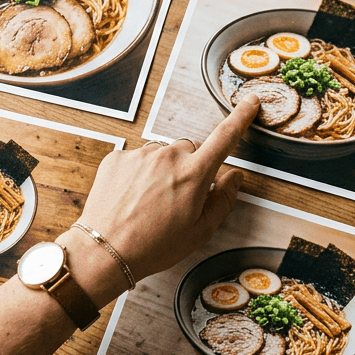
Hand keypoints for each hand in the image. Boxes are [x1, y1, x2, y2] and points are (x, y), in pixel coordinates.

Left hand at [69, 96, 258, 290]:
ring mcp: (140, 154)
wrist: (105, 251)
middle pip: (189, 149)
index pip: (225, 136)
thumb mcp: (201, 231)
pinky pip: (137, 159)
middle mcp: (168, 156)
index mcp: (194, 174)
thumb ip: (223, 199)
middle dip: (189, 167)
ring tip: (149, 202)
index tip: (249, 102)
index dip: (241, 117)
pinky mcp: (118, 158)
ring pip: (162, 154)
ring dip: (161, 170)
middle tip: (177, 198)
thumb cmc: (154, 246)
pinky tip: (131, 198)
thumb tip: (235, 177)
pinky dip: (138, 174)